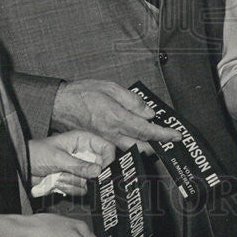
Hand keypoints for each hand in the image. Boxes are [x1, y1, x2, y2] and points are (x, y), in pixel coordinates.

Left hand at [29, 130, 115, 196]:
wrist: (20, 169)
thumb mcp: (58, 158)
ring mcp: (79, 169)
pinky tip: (56, 182)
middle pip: (100, 167)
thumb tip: (99, 171)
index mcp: (83, 140)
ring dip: (73, 181)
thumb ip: (79, 165)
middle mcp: (84, 154)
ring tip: (58, 176)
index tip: (104, 172)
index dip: (108, 159)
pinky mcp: (73, 181)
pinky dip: (68, 188)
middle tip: (72, 174)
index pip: (106, 147)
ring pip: (90, 181)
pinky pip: (80, 190)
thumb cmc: (36, 154)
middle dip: (86, 175)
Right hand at [52, 78, 181, 150]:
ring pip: (131, 148)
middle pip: (141, 145)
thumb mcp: (111, 88)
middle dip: (158, 145)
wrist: (60, 104)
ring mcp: (105, 139)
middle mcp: (112, 133)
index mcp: (116, 118)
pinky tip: (138, 140)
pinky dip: (133, 145)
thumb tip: (148, 113)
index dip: (163, 134)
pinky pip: (120, 146)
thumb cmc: (83, 93)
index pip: (146, 130)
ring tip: (158, 140)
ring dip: (146, 146)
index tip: (175, 135)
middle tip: (170, 140)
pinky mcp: (100, 141)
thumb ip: (132, 101)